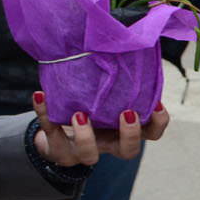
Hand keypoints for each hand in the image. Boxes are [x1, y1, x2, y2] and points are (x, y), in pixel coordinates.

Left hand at [31, 92, 168, 164]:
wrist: (55, 133)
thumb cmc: (88, 107)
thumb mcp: (105, 98)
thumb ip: (116, 82)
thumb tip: (125, 43)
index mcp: (124, 132)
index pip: (151, 134)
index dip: (158, 122)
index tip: (156, 103)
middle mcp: (108, 145)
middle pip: (128, 152)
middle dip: (130, 134)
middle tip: (126, 112)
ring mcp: (83, 152)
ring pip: (89, 155)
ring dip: (86, 135)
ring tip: (79, 113)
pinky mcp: (58, 150)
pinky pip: (50, 135)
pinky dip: (45, 114)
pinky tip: (41, 96)